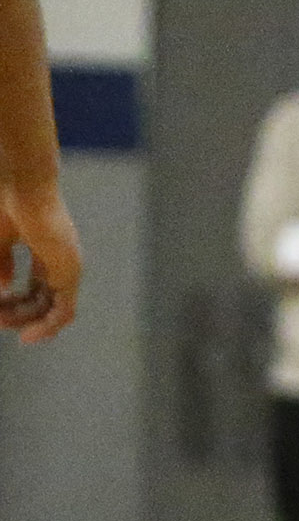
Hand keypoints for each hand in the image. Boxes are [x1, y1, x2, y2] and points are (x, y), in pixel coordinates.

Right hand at [0, 180, 78, 341]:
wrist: (21, 184)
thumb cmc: (6, 206)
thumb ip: (0, 265)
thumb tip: (4, 289)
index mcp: (46, 253)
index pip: (36, 288)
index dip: (16, 305)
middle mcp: (60, 261)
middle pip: (42, 300)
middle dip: (16, 314)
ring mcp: (67, 266)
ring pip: (52, 309)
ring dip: (26, 322)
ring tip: (2, 323)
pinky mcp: (70, 271)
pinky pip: (65, 310)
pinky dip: (48, 327)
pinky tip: (28, 336)